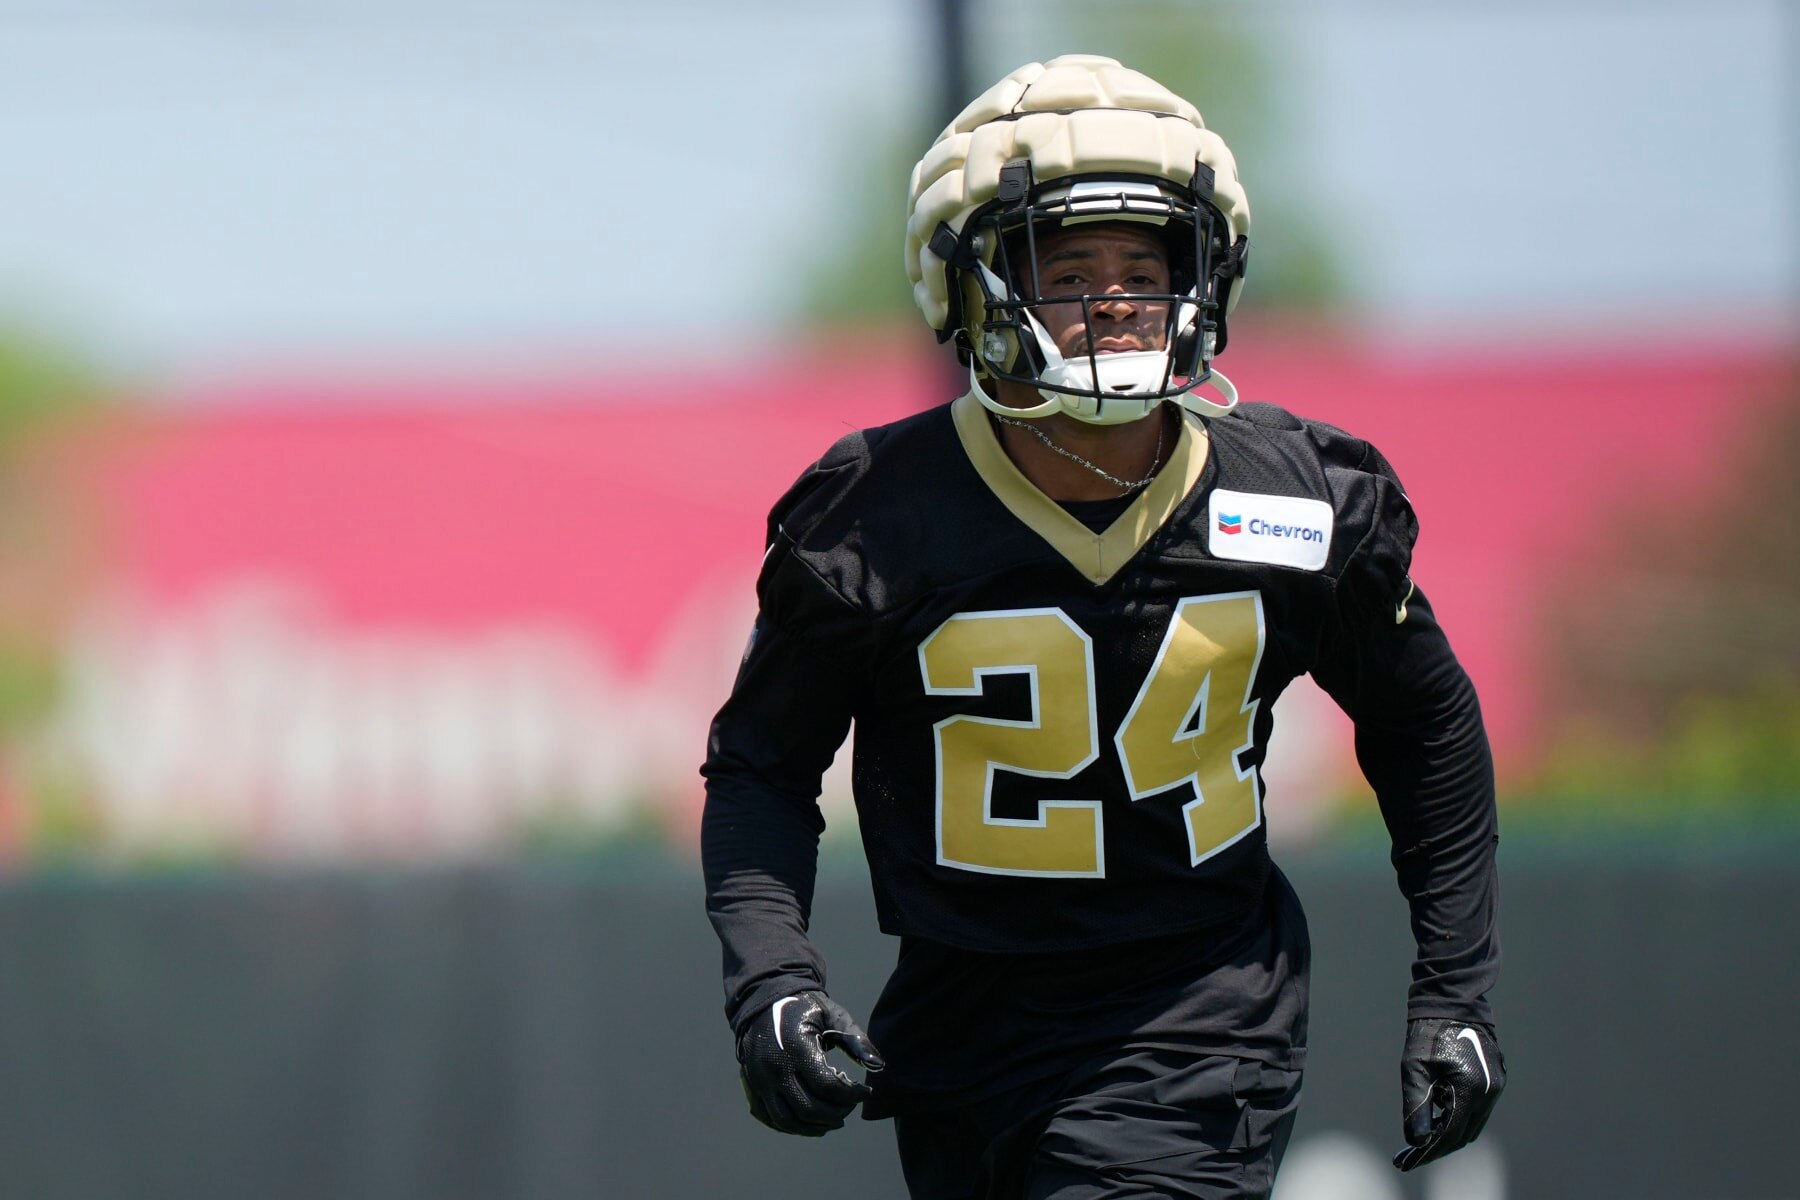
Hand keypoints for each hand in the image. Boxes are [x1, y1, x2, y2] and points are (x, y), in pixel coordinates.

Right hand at [736, 990, 884, 1135]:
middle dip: (836, 1113)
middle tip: (850, 1106)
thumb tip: (879, 1065)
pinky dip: (793, 1126)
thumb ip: (855, 1039)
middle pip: (809, 1109)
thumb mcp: (832, 1014)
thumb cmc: (803, 1008)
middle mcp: (774, 1068)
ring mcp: (759, 1081)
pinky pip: (771, 1119)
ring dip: (815, 1127)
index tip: (866, 1092)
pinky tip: (811, 1122)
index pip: (828, 1086)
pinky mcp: (752, 1087)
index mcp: (796, 1048)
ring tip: (834, 1121)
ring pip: (788, 1121)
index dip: (852, 1095)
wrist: (763, 1001)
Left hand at [1392, 1018, 1504, 1170]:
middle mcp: (1490, 1091)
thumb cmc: (1429, 1031)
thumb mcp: (1415, 1068)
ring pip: (1472, 1122)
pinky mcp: (1494, 1079)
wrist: (1452, 1002)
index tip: (1407, 1160)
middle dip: (1438, 1146)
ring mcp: (1495, 1086)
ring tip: (1421, 1134)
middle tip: (1410, 1153)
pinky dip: (1458, 1115)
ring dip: (1449, 1131)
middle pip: (1464, 1134)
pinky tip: (1438, 1111)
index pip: (1451, 1135)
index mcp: (1472, 1088)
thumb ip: (1417, 1105)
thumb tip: (1417, 1140)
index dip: (1429, 1151)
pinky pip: (1476, 1108)